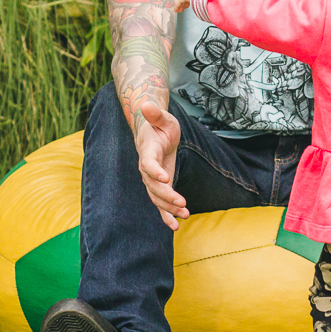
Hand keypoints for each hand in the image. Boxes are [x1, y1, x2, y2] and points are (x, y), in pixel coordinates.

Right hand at [136, 101, 189, 229]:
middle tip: (182, 203)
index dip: (154, 171)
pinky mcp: (160, 186)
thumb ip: (155, 113)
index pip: (147, 163)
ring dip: (169, 208)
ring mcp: (152, 179)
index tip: (165, 179)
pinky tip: (176, 227)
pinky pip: (160, 204)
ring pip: (157, 198)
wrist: (154, 134)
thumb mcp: (163, 117)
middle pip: (153, 186)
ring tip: (184, 215)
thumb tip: (145, 104)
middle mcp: (146, 168)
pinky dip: (166, 216)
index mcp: (147, 151)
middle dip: (167, 196)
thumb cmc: (160, 124)